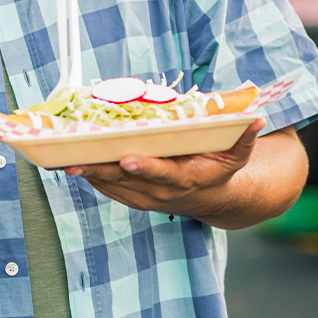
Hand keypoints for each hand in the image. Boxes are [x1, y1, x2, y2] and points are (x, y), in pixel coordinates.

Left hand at [66, 118, 265, 216]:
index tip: (128, 158)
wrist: (211, 199)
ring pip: (110, 185)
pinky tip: (69, 160)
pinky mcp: (131, 196)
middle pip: (126, 181)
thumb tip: (258, 118)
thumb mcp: (237, 155)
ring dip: (87, 173)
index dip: (145, 168)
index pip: (162, 175)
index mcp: (184, 180)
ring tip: (60, 158)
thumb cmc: (220, 168)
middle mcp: (160, 193)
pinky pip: (106, 187)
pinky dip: (88, 174)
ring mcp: (143, 197)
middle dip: (100, 170)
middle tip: (73, 160)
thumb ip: (244, 138)